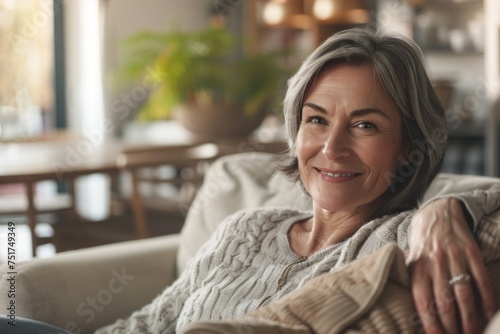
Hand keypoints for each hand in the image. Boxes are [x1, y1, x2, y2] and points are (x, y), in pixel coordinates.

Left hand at [406, 198, 494, 333]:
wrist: (437, 215)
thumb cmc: (423, 246)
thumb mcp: (412, 262)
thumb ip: (415, 284)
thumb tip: (416, 315)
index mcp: (417, 268)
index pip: (423, 302)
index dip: (431, 324)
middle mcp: (434, 264)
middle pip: (444, 302)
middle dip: (452, 326)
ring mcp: (454, 257)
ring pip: (463, 294)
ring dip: (470, 318)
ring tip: (473, 332)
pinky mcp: (471, 252)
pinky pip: (480, 279)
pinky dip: (486, 299)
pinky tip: (488, 314)